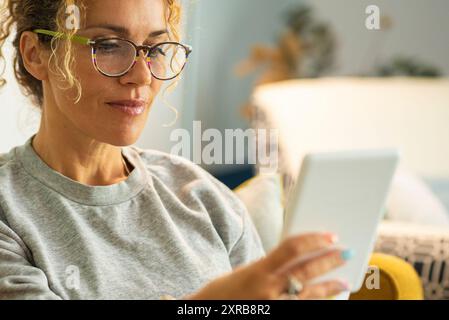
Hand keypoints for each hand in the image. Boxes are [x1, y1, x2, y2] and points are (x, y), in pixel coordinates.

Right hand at [185, 233, 350, 299]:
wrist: (205, 313)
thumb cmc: (223, 292)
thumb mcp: (246, 272)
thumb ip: (270, 266)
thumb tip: (295, 259)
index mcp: (258, 271)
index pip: (292, 248)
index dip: (314, 240)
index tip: (330, 236)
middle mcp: (268, 289)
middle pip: (306, 271)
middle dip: (329, 260)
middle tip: (345, 252)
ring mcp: (274, 306)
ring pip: (310, 294)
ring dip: (329, 286)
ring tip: (344, 281)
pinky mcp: (276, 316)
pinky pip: (302, 308)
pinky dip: (316, 303)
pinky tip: (326, 299)